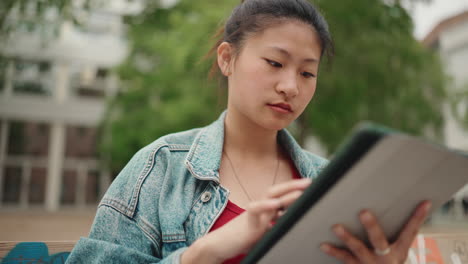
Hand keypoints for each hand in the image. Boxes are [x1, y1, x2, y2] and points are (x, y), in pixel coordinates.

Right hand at [192, 178, 311, 262]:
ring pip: (270, 198)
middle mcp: (260, 208)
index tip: (310, 184)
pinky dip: (265, 206)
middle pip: (277, 191)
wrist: (219, 244)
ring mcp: (254, 215)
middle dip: (293, 185)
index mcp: (264, 210)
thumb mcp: (263, 229)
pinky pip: (255, 210)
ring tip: (300, 191)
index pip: (280, 194)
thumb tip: (294, 222)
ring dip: (286, 194)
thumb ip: (275, 223)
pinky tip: (276, 204)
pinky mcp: (248, 224)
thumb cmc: (241, 237)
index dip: (294, 188)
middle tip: (310, 181)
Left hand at [320, 201, 431, 263]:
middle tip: (363, 212)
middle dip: (371, 226)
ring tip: (336, 227)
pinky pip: (344, 259)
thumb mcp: (397, 252)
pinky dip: (334, 251)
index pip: (411, 231)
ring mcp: (370, 263)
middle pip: (379, 240)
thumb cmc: (388, 263)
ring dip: (347, 237)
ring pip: (358, 249)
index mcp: (399, 251)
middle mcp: (385, 257)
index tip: (424, 202)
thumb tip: (400, 207)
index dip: (418, 217)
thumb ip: (396, 233)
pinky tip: (323, 244)